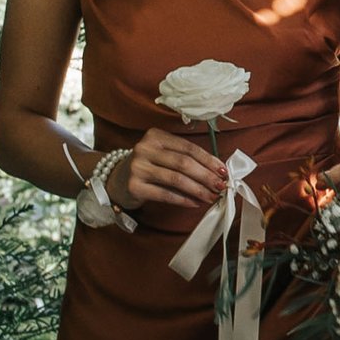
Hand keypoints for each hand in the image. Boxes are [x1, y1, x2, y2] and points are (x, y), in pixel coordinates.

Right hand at [110, 126, 228, 217]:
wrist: (116, 180)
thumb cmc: (148, 167)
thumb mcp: (162, 155)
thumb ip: (185, 159)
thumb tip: (216, 172)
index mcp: (156, 136)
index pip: (188, 147)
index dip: (208, 160)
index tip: (223, 171)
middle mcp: (145, 148)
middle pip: (183, 163)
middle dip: (206, 176)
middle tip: (221, 186)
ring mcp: (138, 167)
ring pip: (176, 179)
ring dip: (198, 189)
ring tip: (211, 196)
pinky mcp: (135, 186)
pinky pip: (165, 194)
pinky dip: (183, 199)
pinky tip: (195, 203)